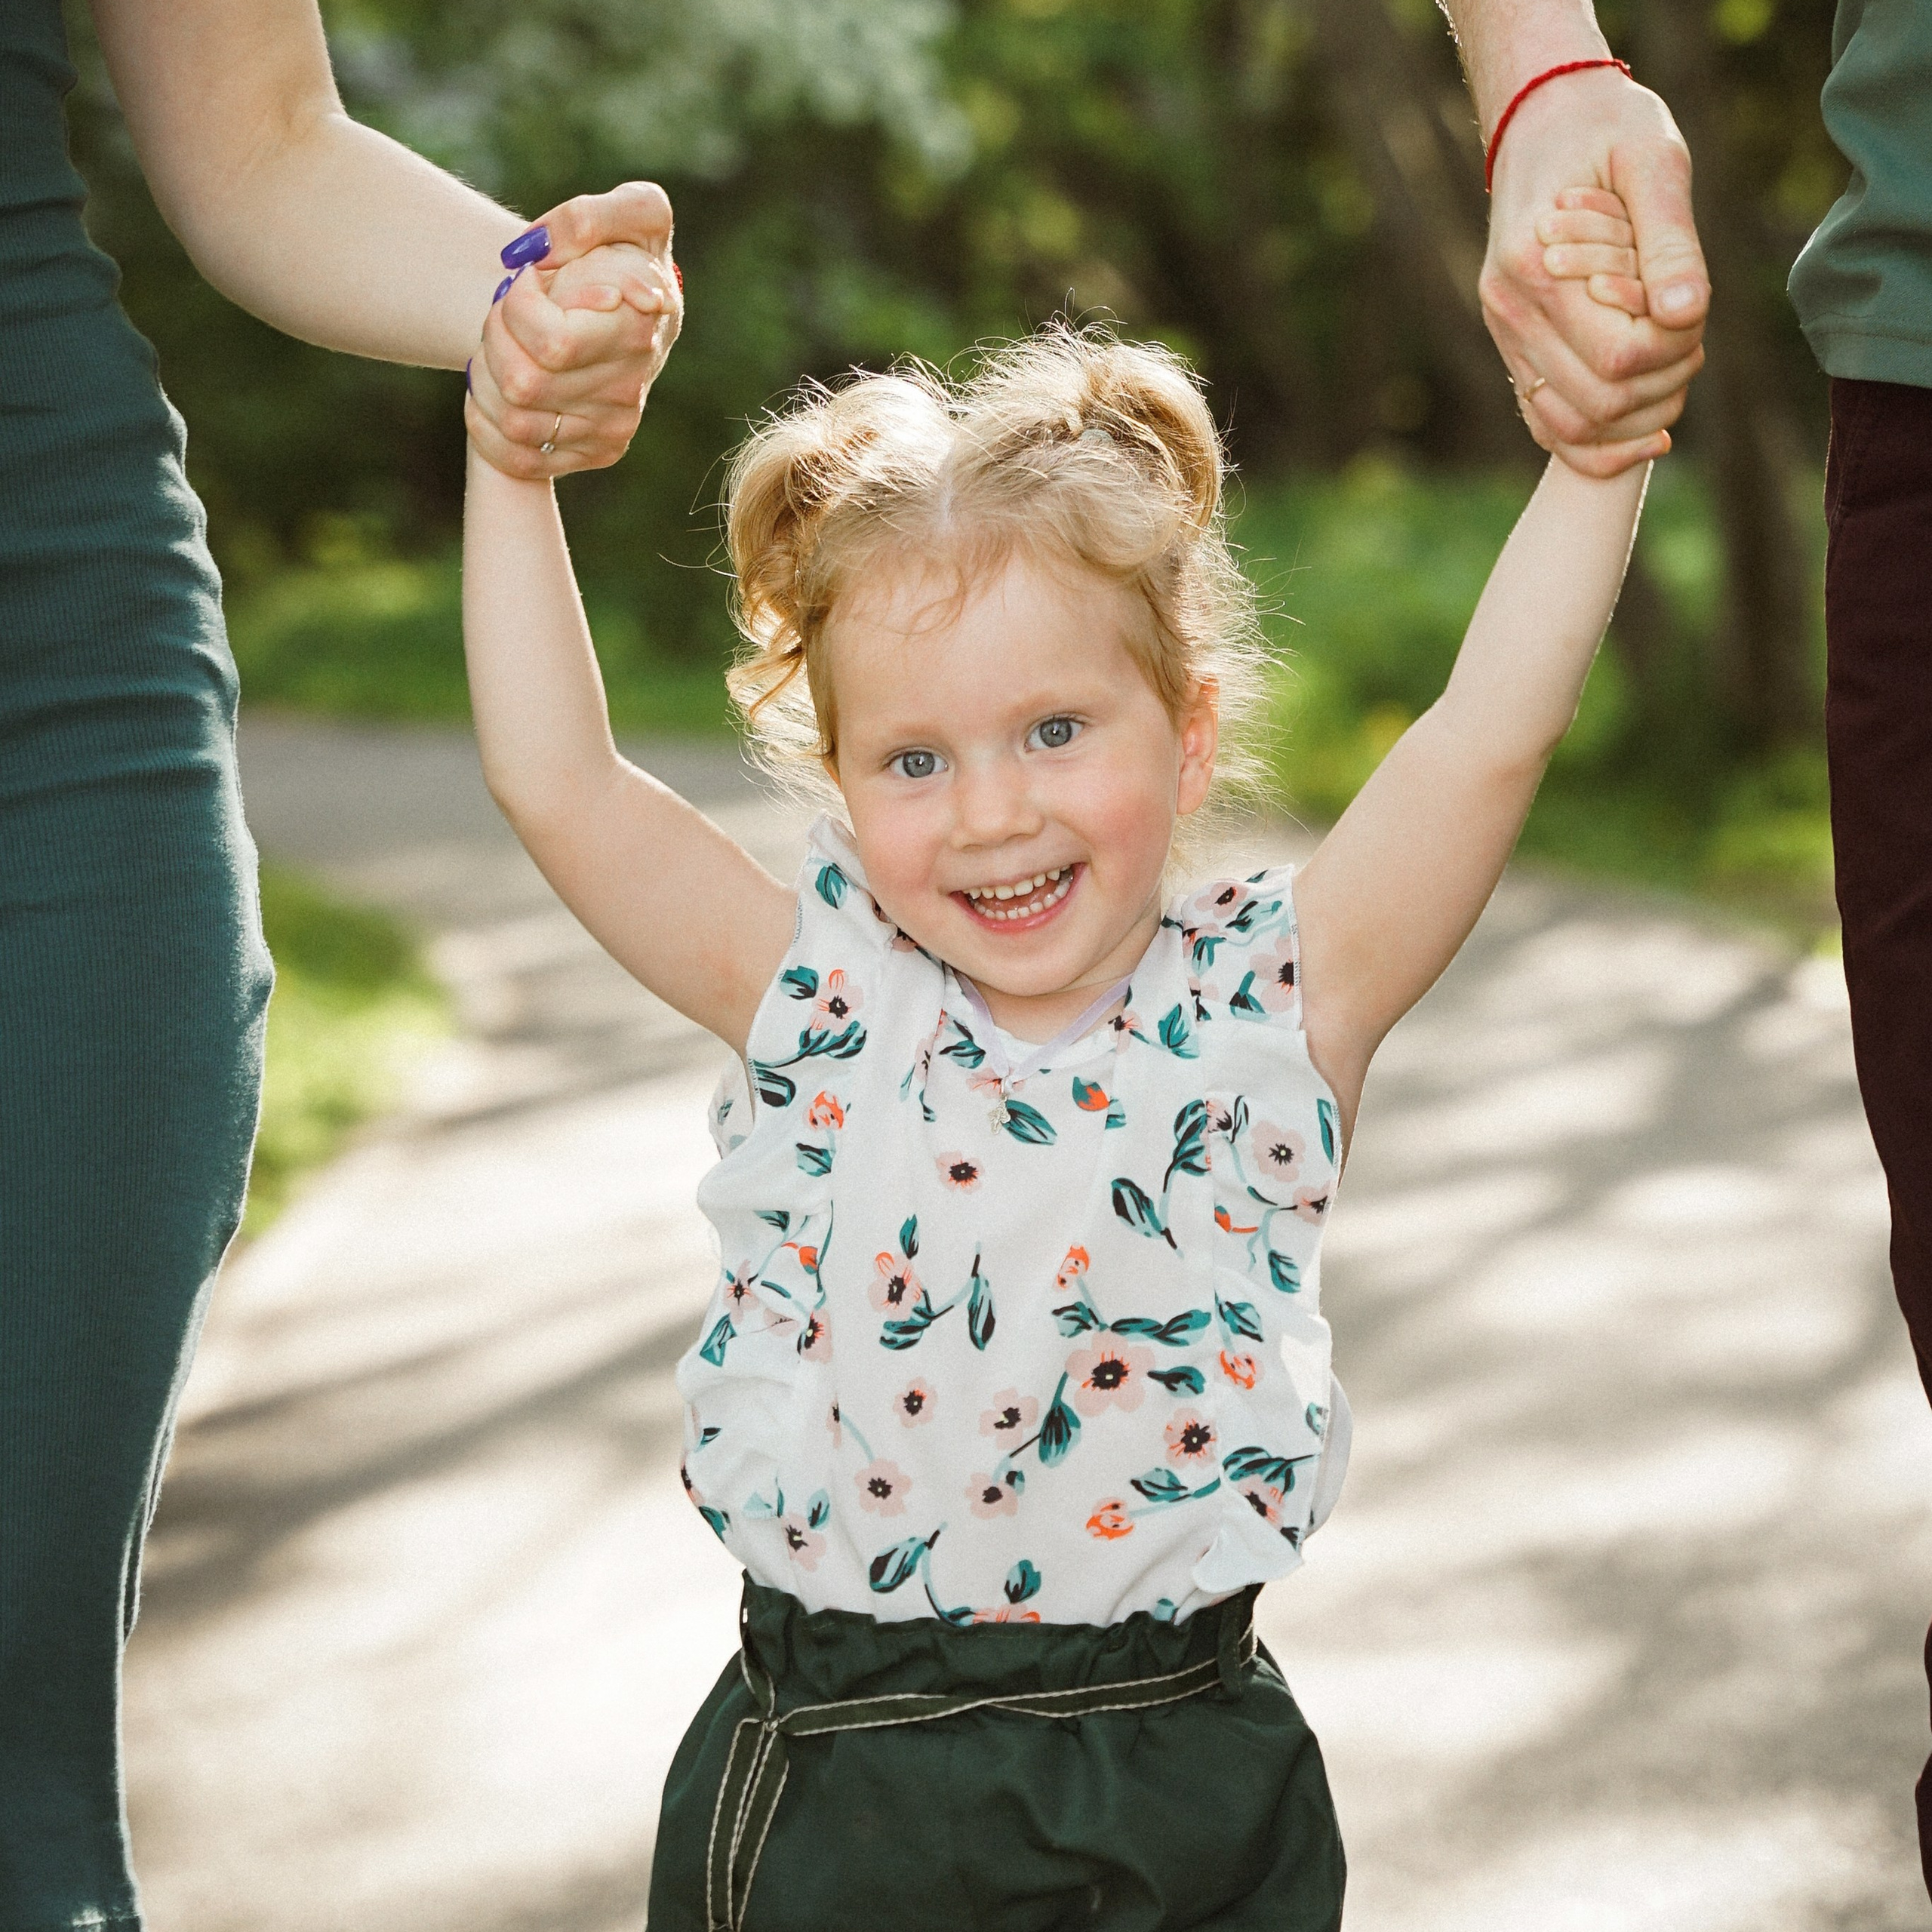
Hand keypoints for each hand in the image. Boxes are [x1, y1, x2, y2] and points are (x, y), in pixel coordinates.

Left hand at [466, 181, 683, 479]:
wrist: (640, 307)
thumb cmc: (627, 254)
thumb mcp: (634, 212)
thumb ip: (590, 217)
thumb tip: (539, 250)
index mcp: (639, 333)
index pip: (552, 344)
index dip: (518, 306)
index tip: (524, 276)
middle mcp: (630, 391)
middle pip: (523, 385)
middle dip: (496, 337)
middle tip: (506, 309)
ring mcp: (612, 429)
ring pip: (513, 421)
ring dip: (486, 377)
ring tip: (503, 343)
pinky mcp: (596, 453)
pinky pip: (517, 458)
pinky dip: (486, 424)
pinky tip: (492, 389)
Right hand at [1482, 69, 1708, 476]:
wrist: (1544, 122)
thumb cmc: (1608, 131)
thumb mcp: (1653, 162)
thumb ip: (1671, 241)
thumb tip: (1686, 314)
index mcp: (1537, 268)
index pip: (1620, 356)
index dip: (1675, 349)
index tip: (1693, 312)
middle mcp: (1510, 311)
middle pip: (1598, 401)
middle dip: (1662, 385)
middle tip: (1691, 343)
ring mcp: (1506, 336)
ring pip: (1571, 426)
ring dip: (1637, 418)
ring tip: (1672, 373)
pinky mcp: (1512, 349)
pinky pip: (1547, 426)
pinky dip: (1600, 443)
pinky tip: (1648, 429)